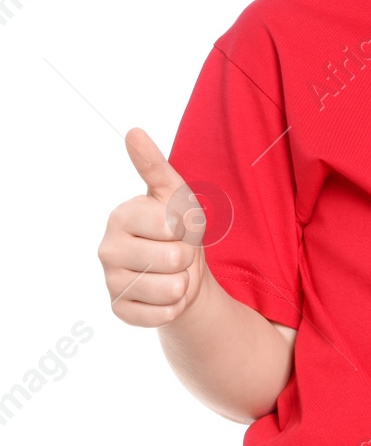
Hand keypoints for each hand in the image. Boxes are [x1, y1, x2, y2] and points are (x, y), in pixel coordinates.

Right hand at [97, 128, 211, 326]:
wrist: (181, 273)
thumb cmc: (178, 228)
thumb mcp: (176, 194)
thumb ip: (155, 165)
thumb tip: (132, 131)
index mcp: (121, 215)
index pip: (172, 224)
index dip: (189, 226)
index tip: (178, 225)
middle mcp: (106, 249)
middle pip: (174, 258)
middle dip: (188, 256)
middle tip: (176, 251)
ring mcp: (110, 282)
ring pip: (171, 289)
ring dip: (183, 283)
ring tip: (172, 273)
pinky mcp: (119, 311)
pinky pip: (163, 315)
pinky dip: (174, 307)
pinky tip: (164, 296)